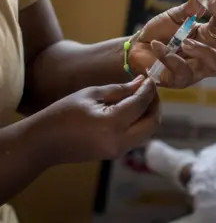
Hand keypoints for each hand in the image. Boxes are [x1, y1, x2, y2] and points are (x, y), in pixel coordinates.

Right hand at [26, 75, 159, 164]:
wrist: (44, 143)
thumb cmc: (62, 114)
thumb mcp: (91, 94)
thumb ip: (120, 89)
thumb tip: (142, 82)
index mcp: (111, 124)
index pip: (141, 104)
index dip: (149, 89)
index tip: (151, 78)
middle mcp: (119, 141)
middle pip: (153, 122)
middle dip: (155, 103)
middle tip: (149, 89)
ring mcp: (119, 151)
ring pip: (148, 131)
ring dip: (150, 114)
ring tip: (142, 97)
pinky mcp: (117, 154)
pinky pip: (138, 137)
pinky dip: (141, 122)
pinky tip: (134, 109)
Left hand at [129, 0, 215, 87]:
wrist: (136, 46)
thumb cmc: (160, 31)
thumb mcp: (176, 15)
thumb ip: (191, 7)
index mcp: (211, 39)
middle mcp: (208, 56)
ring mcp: (196, 70)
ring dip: (203, 51)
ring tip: (184, 42)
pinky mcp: (179, 80)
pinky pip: (182, 71)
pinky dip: (170, 56)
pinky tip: (157, 46)